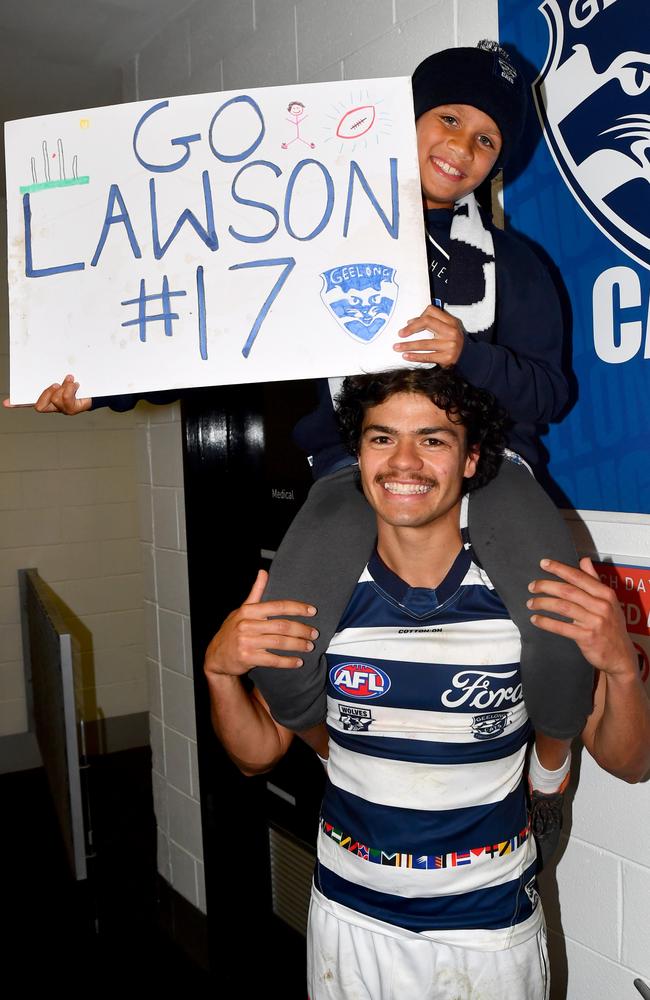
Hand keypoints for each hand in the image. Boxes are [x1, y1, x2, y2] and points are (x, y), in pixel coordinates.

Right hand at [3, 374, 91, 413]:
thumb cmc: (78, 382)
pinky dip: (71, 388)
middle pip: (39, 406)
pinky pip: (67, 399)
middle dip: (47, 393)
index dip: (18, 404)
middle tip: (55, 384)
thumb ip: (54, 372)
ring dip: (63, 387)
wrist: (97, 390)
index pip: (28, 402)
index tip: (7, 402)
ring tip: (70, 379)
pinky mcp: (73, 409)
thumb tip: (40, 356)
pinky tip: (77, 384)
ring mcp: (63, 409)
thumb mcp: (64, 377)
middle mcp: (53, 407)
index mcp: (47, 398)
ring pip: (55, 400)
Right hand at [204, 570, 317, 677]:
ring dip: (298, 645)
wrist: (216, 655)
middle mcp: (247, 625)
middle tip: (314, 633)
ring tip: (309, 646)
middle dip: (301, 629)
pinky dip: (288, 661)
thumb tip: (263, 572)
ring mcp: (246, 642)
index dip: (297, 608)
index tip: (312, 611)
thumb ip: (256, 592)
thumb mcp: (242, 610)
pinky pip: (273, 660)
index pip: (277, 606)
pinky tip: (298, 661)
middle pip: (282, 626)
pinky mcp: (247, 658)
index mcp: (248, 611)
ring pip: (279, 642)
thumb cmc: (233, 630)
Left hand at [393, 305, 464, 366]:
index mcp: (451, 321)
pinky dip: (415, 356)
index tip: (408, 324)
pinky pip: (427, 356)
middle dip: (411, 328)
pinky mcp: (447, 358)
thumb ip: (432, 323)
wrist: (468, 358)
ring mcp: (450, 345)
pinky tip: (406, 356)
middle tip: (400, 334)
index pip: (431, 312)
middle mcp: (451, 331)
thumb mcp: (448, 328)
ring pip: (424, 343)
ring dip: (407, 346)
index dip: (418, 317)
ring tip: (397, 347)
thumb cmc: (453, 341)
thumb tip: (410, 322)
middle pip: (427, 323)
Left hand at [527, 557, 636, 676]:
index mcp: (605, 594)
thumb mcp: (609, 601)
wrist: (621, 656)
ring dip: (543, 603)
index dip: (559, 569)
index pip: (579, 577)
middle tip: (532, 586)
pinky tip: (536, 619)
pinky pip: (561, 627)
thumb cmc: (612, 626)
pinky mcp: (587, 637)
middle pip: (568, 591)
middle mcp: (601, 606)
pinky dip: (546, 622)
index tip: (543, 563)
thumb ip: (595, 580)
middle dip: (546, 586)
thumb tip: (584, 560)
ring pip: (562, 607)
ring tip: (531, 603)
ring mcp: (594, 622)